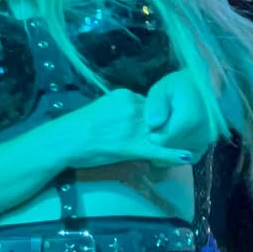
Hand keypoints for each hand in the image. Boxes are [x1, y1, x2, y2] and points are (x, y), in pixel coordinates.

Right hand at [62, 88, 194, 171]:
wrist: (65, 141)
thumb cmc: (76, 128)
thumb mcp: (100, 107)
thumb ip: (119, 109)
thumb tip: (129, 117)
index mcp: (124, 96)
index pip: (148, 103)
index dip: (152, 115)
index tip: (153, 123)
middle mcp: (133, 107)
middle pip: (158, 116)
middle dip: (164, 126)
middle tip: (172, 134)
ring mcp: (135, 126)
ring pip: (162, 131)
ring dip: (172, 138)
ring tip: (187, 142)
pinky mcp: (134, 145)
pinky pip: (160, 149)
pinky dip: (174, 153)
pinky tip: (187, 156)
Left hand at [144, 69, 218, 161]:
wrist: (200, 88)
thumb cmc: (177, 87)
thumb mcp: (162, 89)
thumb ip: (155, 105)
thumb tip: (153, 124)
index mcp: (189, 119)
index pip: (162, 141)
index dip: (151, 136)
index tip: (150, 126)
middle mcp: (201, 134)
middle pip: (169, 150)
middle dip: (158, 143)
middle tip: (156, 128)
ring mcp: (205, 142)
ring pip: (177, 157)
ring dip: (167, 149)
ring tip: (164, 132)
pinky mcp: (206, 146)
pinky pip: (188, 158)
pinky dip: (177, 154)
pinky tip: (172, 142)